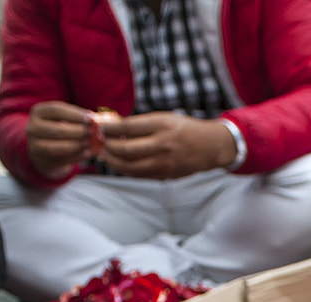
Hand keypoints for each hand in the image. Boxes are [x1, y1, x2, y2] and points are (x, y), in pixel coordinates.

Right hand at [27, 100, 96, 177]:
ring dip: (77, 144)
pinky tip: (88, 153)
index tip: (91, 118)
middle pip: (57, 129)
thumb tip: (97, 120)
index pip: (57, 110)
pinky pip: (62, 159)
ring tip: (90, 142)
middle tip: (93, 132)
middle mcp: (32, 128)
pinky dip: (77, 156)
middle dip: (78, 131)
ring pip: (58, 147)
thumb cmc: (58, 129)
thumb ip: (76, 118)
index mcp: (38, 112)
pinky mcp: (42, 161)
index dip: (75, 114)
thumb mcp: (63, 119)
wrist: (43, 151)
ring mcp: (35, 146)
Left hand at [99, 112, 236, 179]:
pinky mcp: (165, 174)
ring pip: (129, 166)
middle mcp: (162, 143)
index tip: (100, 128)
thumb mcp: (166, 118)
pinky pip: (138, 174)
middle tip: (100, 144)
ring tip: (105, 156)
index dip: (109, 129)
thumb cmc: (185, 129)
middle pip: (125, 149)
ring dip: (112, 161)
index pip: (127, 127)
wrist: (210, 146)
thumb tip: (115, 129)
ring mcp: (163, 162)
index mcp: (161, 124)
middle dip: (108, 147)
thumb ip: (142, 124)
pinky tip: (119, 164)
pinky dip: (125, 169)